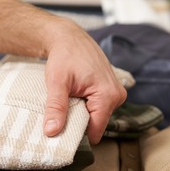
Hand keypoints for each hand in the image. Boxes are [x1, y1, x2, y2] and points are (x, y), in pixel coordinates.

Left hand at [42, 19, 126, 143]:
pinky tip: (74, 95)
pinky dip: (84, 104)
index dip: (76, 133)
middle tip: (61, 110)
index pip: (95, 130)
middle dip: (78, 121)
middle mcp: (117, 96)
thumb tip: (52, 132)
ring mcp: (116, 92)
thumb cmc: (64, 55)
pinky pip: (97, 106)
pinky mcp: (111, 90)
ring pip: (96, 115)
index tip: (60, 132)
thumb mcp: (56, 82)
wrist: (69, 37)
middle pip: (96, 123)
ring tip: (68, 99)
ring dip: (81, 112)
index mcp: (108, 95)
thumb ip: (56, 108)